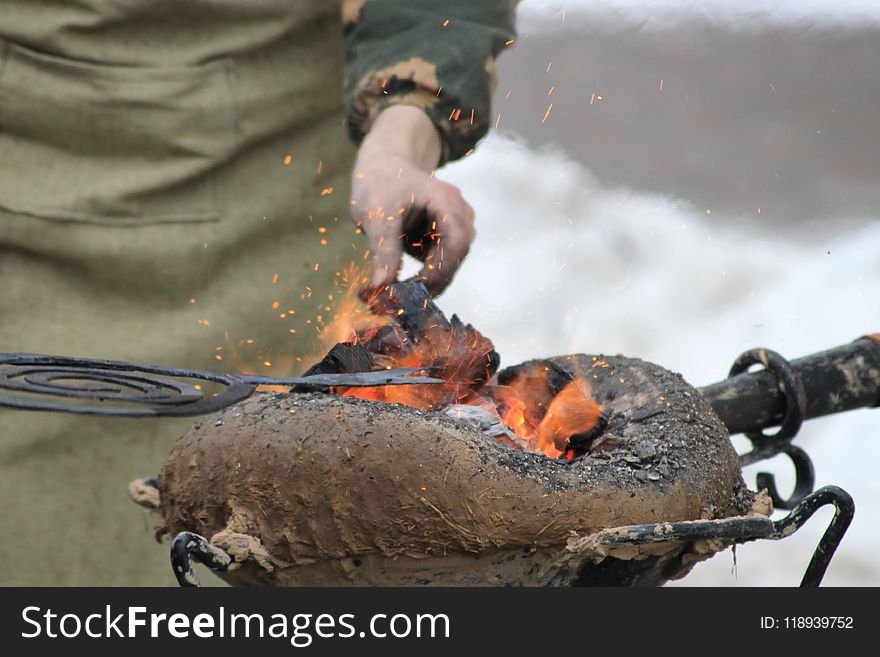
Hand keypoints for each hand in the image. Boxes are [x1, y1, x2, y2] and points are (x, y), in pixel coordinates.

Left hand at [350, 105, 475, 295]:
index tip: (417, 290)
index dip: (442, 268)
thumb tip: (382, 285)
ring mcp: (453, 224)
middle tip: (407, 301)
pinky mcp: (443, 237)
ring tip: (401, 294)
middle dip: (435, 278)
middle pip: (457, 253)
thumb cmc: (378, 185)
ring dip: (429, 279)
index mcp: (447, 200)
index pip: (458, 240)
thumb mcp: (377, 216)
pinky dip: (424, 274)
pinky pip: (440, 260)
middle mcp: (458, 212)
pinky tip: (404, 284)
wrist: (380, 170)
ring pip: (450, 261)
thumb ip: (383, 250)